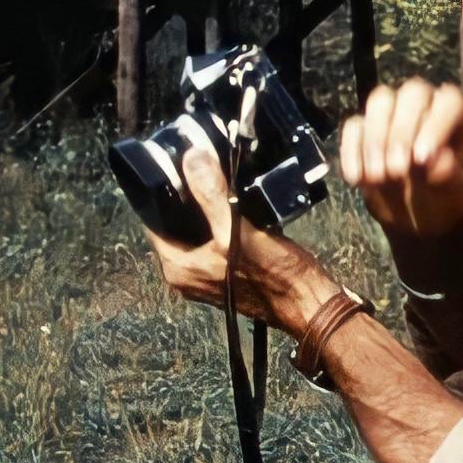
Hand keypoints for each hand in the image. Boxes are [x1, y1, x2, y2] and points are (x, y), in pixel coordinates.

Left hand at [144, 147, 338, 333]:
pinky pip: (216, 239)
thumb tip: (192, 159)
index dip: (162, 193)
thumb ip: (211, 195)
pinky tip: (236, 203)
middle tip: (201, 167)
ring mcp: (208, 274)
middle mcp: (187, 274)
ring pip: (197, 230)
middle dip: (187, 197)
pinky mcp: (228, 271)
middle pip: (176, 224)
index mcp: (178, 268)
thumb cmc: (275, 276)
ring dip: (206, 208)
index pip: (153, 221)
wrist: (309, 303)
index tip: (174, 166)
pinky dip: (222, 221)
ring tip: (218, 179)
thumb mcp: (238, 230)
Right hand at [339, 79, 462, 244]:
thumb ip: (451, 176)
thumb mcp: (458, 193)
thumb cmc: (446, 197)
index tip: (421, 160)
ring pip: (380, 101)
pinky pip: (354, 126)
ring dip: (375, 139)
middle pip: (412, 94)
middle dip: (402, 131)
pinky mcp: (365, 127)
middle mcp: (426, 104)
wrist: (419, 216)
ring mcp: (393, 112)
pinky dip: (352, 151)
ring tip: (377, 177)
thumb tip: (438, 161)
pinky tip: (357, 179)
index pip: (449, 102)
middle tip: (397, 170)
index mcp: (457, 115)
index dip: (435, 126)